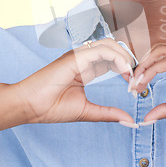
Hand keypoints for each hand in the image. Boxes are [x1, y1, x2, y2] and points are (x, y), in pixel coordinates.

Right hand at [12, 38, 135, 124]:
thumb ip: (108, 113)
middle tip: (136, 79)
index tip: (133, 85)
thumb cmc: (51, 108)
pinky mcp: (75, 56)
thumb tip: (129, 121)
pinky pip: (102, 50)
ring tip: (131, 76)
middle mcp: (83, 58)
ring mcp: (78, 55)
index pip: (112, 59)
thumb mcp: (87, 111)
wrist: (29, 106)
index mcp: (86, 68)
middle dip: (129, 61)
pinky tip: (124, 72)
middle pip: (114, 48)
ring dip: (125, 58)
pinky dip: (117, 59)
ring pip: (110, 45)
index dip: (126, 68)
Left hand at [131, 44, 165, 122]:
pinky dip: (152, 71)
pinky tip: (143, 83)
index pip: (161, 53)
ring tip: (134, 85)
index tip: (134, 85)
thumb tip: (148, 116)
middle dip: (140, 65)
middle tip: (130, 84)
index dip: (145, 67)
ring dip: (143, 68)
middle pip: (157, 49)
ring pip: (160, 52)